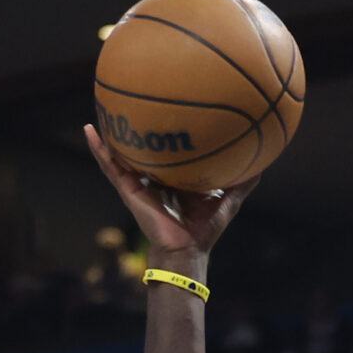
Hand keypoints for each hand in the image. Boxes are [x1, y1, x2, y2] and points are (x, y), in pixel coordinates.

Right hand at [82, 125, 256, 272]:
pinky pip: (110, 166)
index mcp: (172, 178)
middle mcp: (153, 178)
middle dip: (135, 129)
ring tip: (100, 110)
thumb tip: (263, 165)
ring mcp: (137, 183)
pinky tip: (89, 130)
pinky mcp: (128, 188)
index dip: (165, 135)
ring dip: (110, 133)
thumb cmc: (203, 230)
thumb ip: (242, 182)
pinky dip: (99, 148)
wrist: (186, 250)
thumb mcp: (227, 200)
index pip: (167, 153)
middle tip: (130, 102)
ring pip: (120, 154)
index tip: (166, 111)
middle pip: (142, 149)